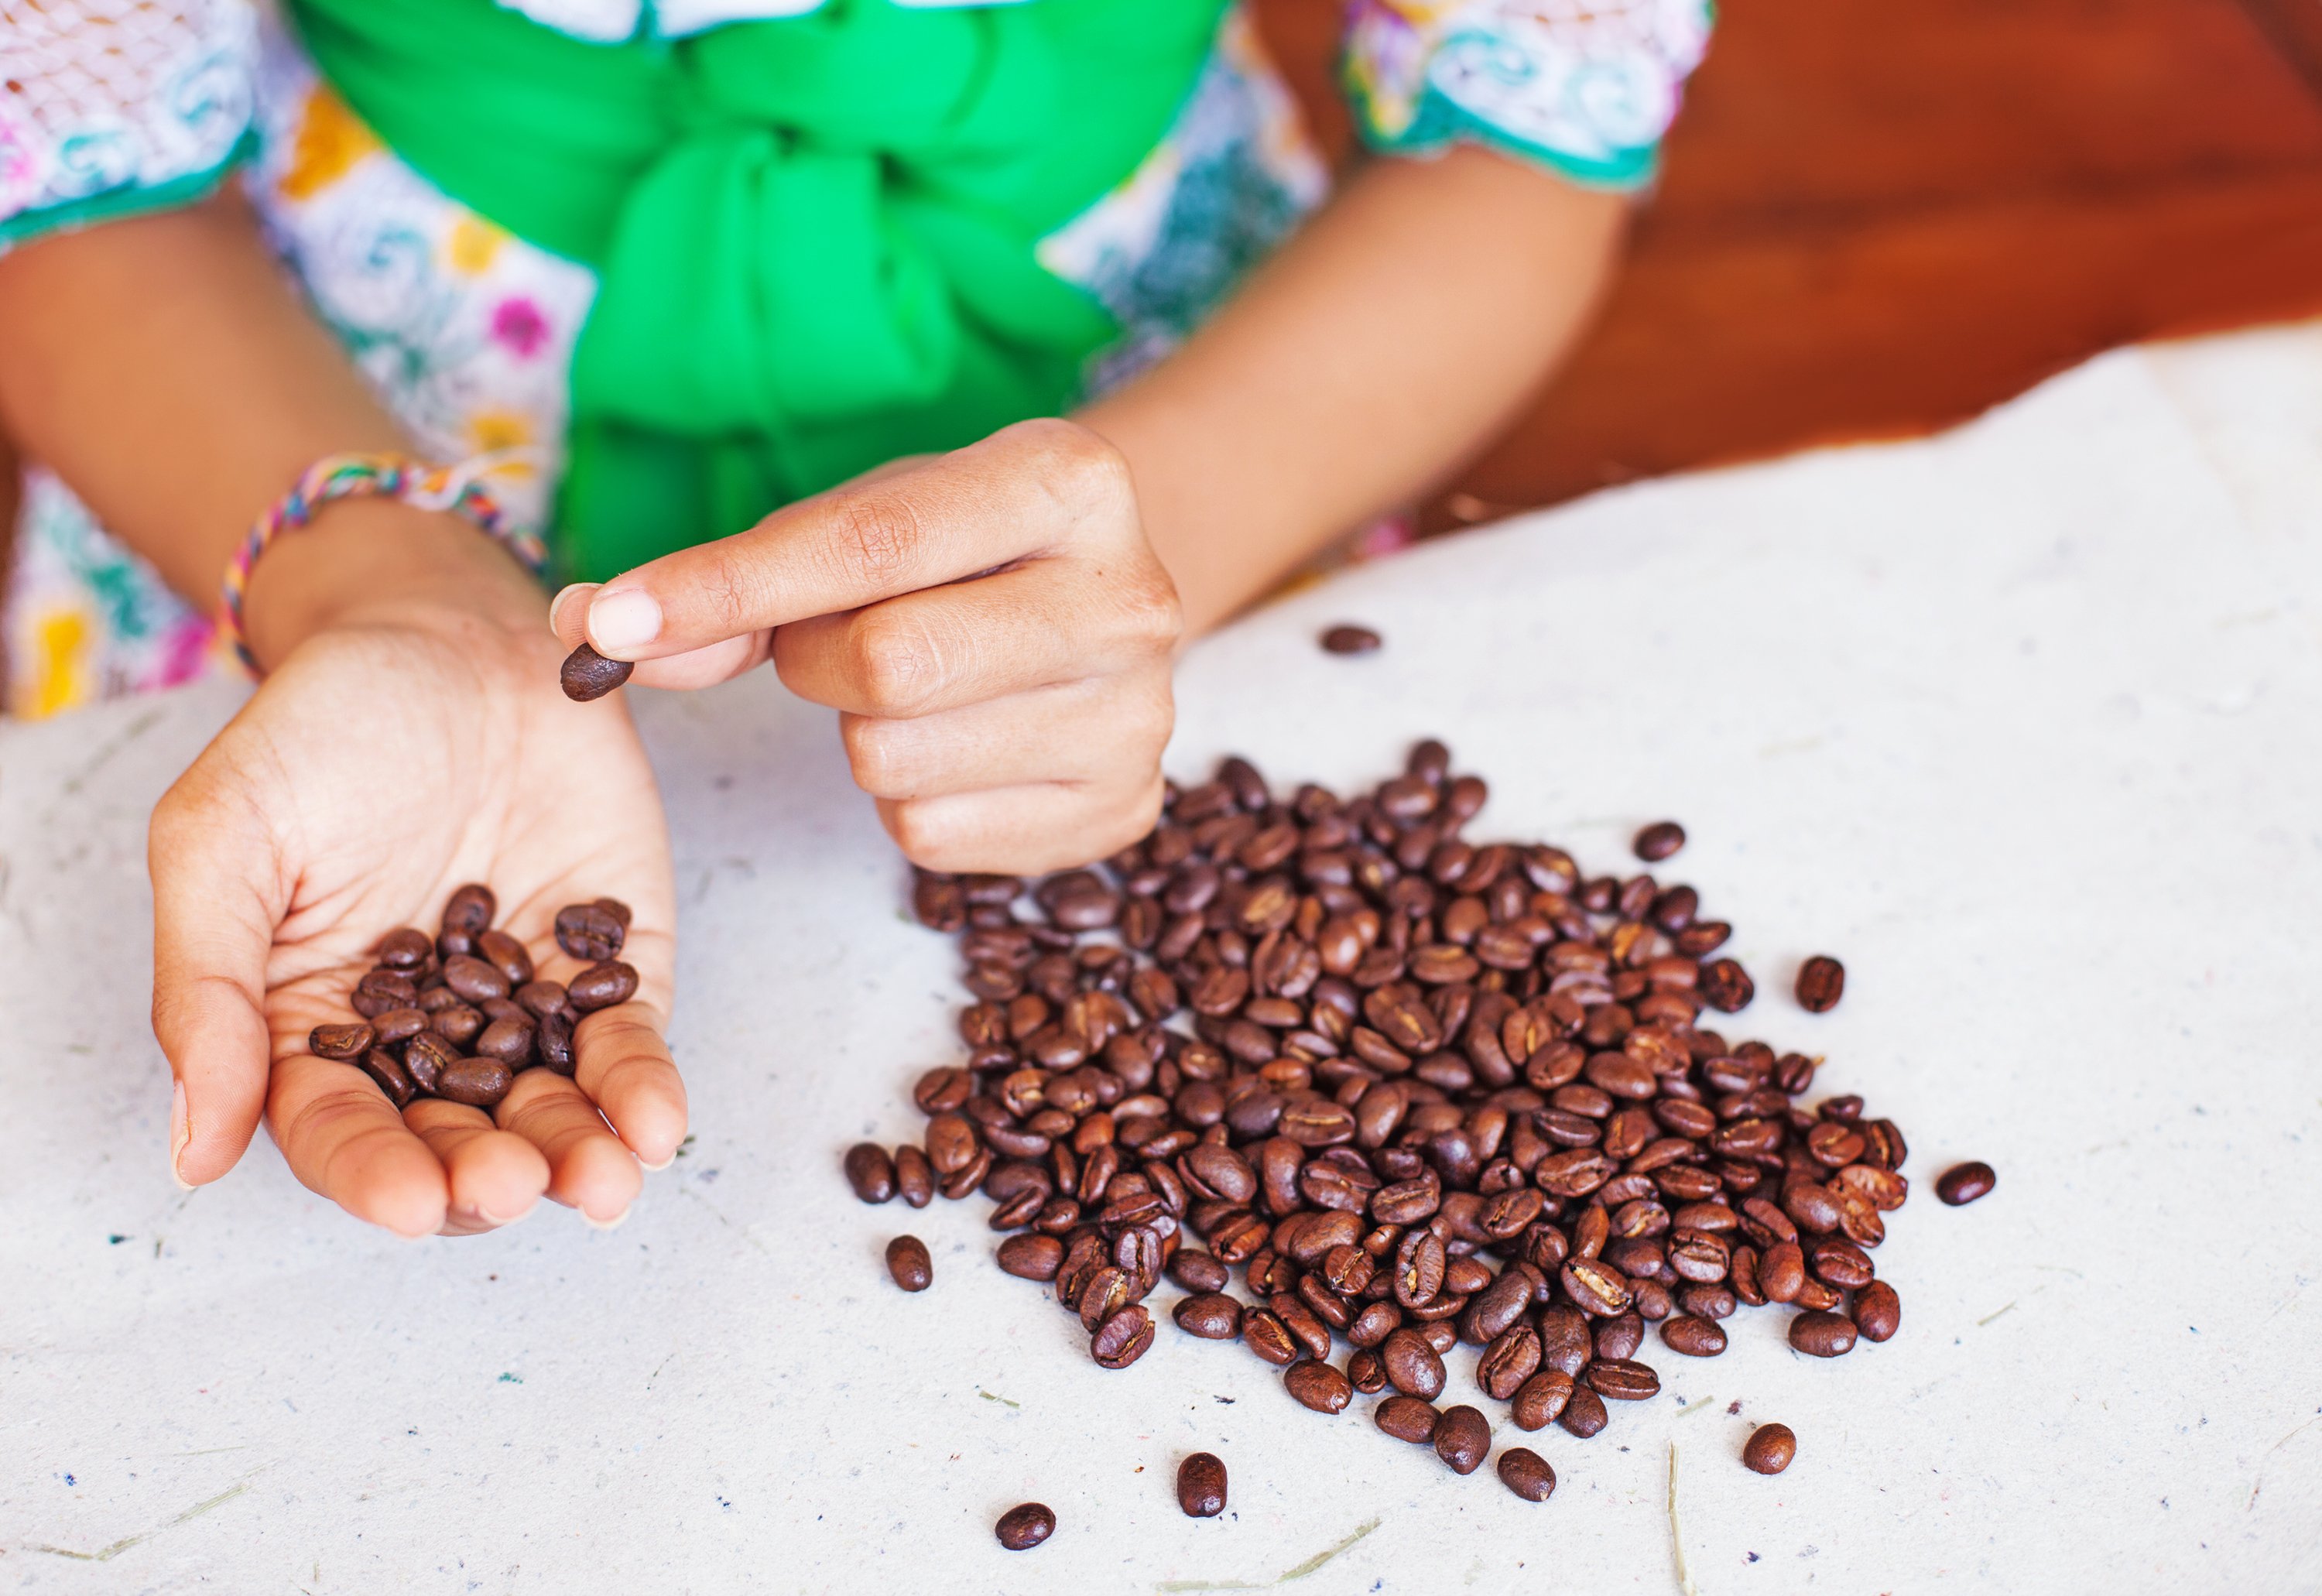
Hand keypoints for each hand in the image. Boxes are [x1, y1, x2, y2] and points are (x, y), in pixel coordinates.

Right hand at [151, 593, 684, 1236]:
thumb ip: (209, 992)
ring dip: (575, 1156)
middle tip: (509, 1182)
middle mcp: (422, 1035)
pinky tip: (656, 1123)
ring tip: (602, 1180)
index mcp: (312, 1025)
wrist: (446, 635)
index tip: (407, 1200)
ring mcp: (523, 1004)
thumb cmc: (320, 730)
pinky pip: (627, 1043)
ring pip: (548, 1111)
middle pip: (452, 1140)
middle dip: (483, 1176)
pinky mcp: (612, 962)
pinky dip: (643, 1089)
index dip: (370, 1172)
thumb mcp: (225, 840)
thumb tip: (194, 1153)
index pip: (337, 1128)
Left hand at [550, 419, 1179, 873]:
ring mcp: (1137, 718)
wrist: (1105, 599)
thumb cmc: (963, 549)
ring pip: (895, 761)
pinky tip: (958, 748)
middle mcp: (1128, 599)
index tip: (613, 622)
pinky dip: (907, 802)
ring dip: (860, 735)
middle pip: (886, 665)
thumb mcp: (867, 520)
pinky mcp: (1122, 813)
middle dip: (814, 662)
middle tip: (838, 641)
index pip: (869, 547)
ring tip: (919, 691)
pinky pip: (931, 837)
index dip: (725, 589)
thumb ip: (739, 580)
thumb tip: (590, 633)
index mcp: (1071, 482)